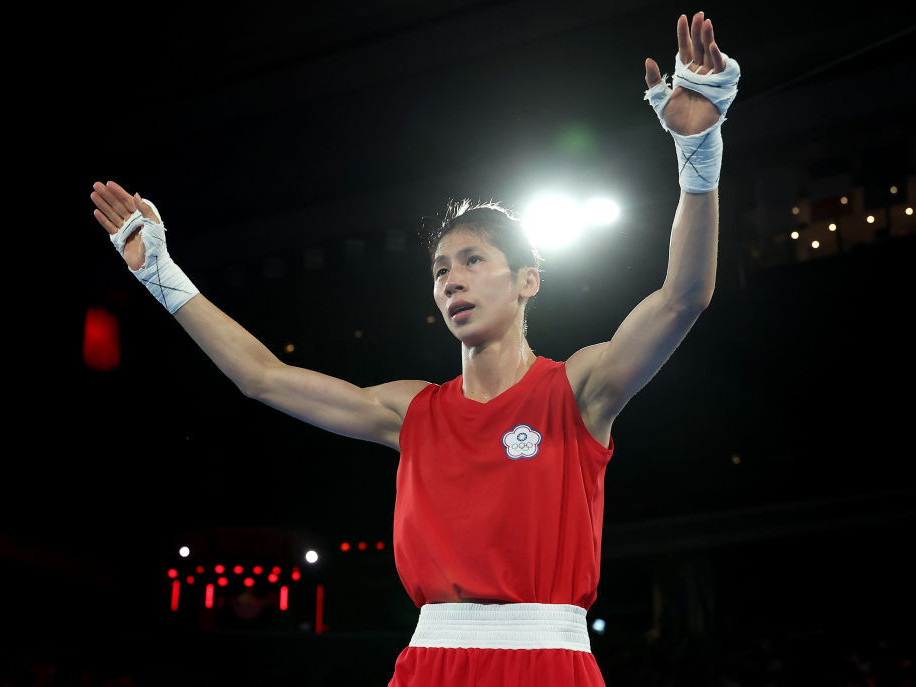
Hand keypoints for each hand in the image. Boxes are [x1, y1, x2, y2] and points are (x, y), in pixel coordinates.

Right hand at [91, 180, 159, 270]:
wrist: (150, 264)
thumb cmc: (156, 244)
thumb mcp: (154, 225)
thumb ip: (145, 210)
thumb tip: (135, 195)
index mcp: (142, 216)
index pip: (128, 201)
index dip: (118, 192)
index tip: (108, 183)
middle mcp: (133, 221)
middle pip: (117, 205)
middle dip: (107, 195)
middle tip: (96, 185)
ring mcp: (125, 229)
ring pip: (111, 214)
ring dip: (102, 204)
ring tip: (93, 195)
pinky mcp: (119, 239)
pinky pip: (109, 226)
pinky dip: (103, 219)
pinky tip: (96, 211)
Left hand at [645, 11, 726, 135]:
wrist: (687, 136)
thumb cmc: (675, 121)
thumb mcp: (660, 99)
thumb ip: (654, 80)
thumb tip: (648, 59)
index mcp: (685, 74)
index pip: (685, 49)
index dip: (684, 34)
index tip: (682, 18)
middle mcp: (698, 73)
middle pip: (699, 48)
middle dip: (699, 31)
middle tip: (699, 15)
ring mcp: (710, 79)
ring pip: (710, 54)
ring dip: (709, 38)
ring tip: (706, 23)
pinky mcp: (719, 87)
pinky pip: (719, 69)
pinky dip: (716, 57)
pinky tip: (712, 46)